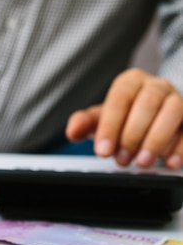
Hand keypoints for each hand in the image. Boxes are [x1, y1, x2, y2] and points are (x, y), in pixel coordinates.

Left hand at [66, 68, 182, 168]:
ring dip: (156, 140)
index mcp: (130, 82)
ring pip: (173, 112)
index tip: (102, 150)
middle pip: (146, 104)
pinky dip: (181, 147)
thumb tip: (72, 131)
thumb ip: (85, 122)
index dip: (110, 126)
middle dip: (132, 135)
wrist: (152, 114)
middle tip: (121, 159)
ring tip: (142, 162)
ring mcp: (178, 99)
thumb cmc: (124, 115)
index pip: (119, 99)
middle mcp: (156, 85)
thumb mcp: (102, 117)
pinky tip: (170, 163)